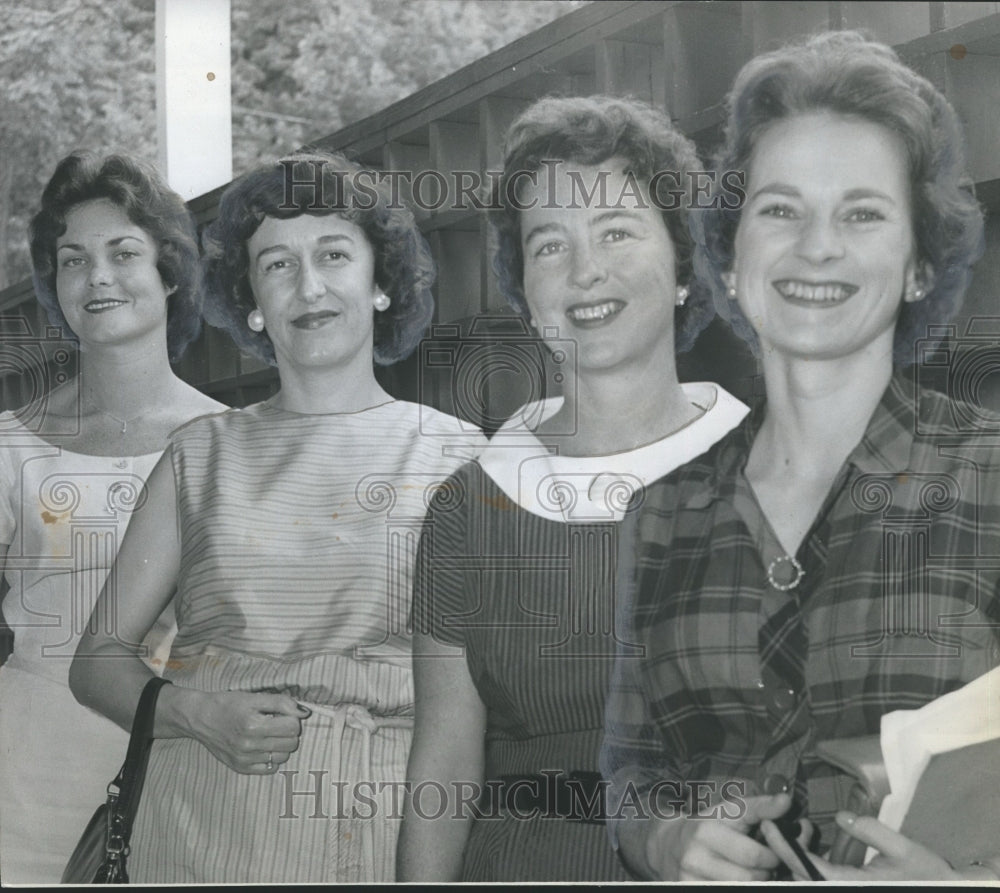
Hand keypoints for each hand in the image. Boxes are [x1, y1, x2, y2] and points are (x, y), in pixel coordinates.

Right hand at [184, 689, 310, 774]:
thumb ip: (282, 703)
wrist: (200, 718)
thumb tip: (305, 713)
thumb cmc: (229, 704)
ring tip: (269, 734)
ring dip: (281, 745)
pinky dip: (271, 757)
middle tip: (276, 722)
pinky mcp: (240, 768)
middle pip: (291, 743)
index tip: (282, 713)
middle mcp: (248, 746)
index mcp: (253, 725)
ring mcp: (244, 760)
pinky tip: (262, 746)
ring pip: (283, 757)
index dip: (292, 717)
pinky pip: (270, 769)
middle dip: (288, 731)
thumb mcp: (255, 697)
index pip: (293, 726)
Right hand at [647, 792, 792, 880]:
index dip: (772, 853)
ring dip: (755, 882)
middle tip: (768, 864)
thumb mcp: (730, 811)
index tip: (776, 848)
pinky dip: (738, 888)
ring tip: (754, 872)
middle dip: (767, 870)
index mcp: (707, 829)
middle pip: (750, 874)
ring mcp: (690, 876)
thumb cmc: (709, 826)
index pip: (752, 850)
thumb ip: (760, 807)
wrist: (668, 845)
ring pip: (741, 887)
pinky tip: (737, 879)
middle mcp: (696, 853)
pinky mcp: (688, 889)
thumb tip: (787, 800)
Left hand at [763, 810, 960, 880]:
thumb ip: (872, 831)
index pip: (809, 868)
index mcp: (855, 884)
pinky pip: (821, 880)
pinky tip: (806, 847)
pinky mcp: (850, 887)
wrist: (945, 892)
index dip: (785, 848)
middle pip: (802, 877)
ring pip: (809, 881)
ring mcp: (847, 890)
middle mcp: (847, 890)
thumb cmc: (929, 874)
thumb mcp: (905, 849)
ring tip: (787, 833)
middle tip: (773, 825)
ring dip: (794, 860)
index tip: (768, 826)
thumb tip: (842, 816)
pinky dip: (808, 865)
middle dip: (783, 853)